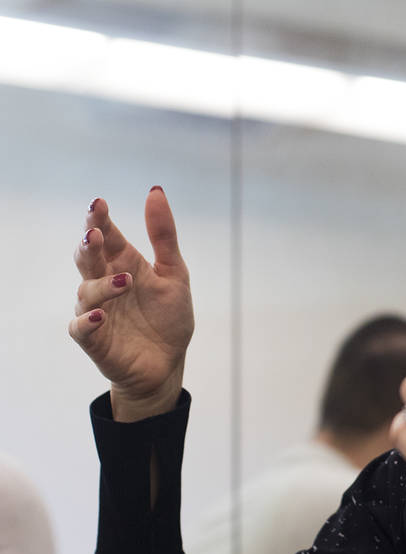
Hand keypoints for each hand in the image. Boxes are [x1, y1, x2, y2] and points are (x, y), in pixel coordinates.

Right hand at [69, 188, 193, 420]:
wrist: (167, 362)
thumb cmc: (168, 317)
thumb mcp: (174, 273)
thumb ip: (164, 236)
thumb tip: (155, 191)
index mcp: (123, 263)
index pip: (106, 235)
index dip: (99, 219)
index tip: (99, 203)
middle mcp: (105, 283)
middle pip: (87, 258)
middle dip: (89, 244)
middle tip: (96, 233)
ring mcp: (97, 310)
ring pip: (86, 291)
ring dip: (102, 285)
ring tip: (125, 281)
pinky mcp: (94, 338)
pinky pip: (82, 327)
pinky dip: (89, 320)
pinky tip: (102, 314)